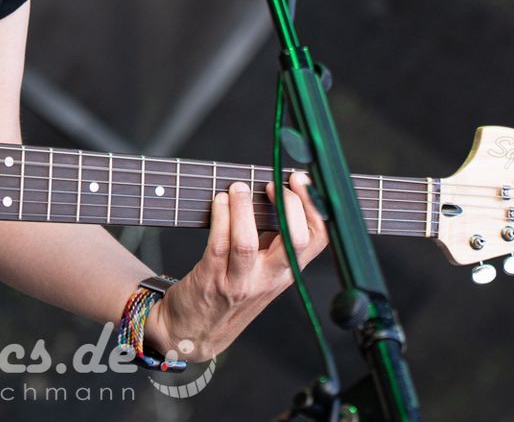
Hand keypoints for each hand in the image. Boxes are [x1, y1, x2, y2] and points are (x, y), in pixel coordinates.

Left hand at [145, 171, 327, 361]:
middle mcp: (269, 279)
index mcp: (286, 273)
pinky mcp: (211, 280)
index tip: (299, 181)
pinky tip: (219, 202)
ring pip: (247, 241)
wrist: (195, 333)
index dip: (313, 207)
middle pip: (295, 241)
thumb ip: (273, 241)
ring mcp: (240, 282)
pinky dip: (220, 217)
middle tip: (274, 183)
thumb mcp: (263, 272)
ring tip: (238, 188)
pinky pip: (218, 244)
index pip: (317, 240)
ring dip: (243, 208)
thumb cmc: (230, 296)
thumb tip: (274, 197)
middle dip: (288, 204)